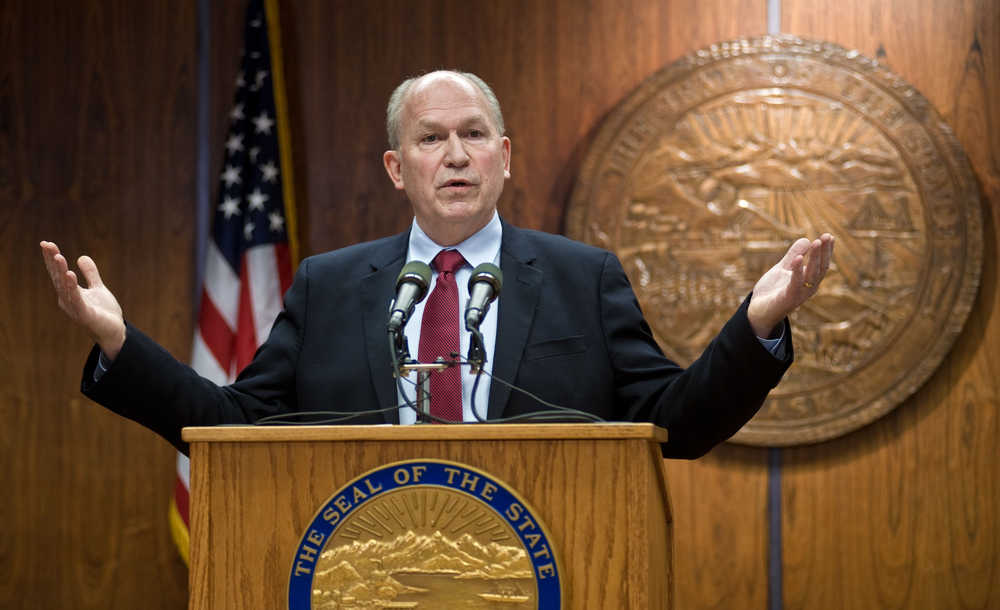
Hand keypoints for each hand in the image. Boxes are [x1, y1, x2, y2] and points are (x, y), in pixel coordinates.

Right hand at [40, 241, 125, 359]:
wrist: (115, 332)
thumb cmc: (104, 312)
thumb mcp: (98, 289)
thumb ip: (91, 274)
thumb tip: (82, 257)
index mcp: (69, 293)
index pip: (58, 273)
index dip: (52, 258)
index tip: (46, 243)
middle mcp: (67, 300)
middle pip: (58, 277)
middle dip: (53, 261)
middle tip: (48, 245)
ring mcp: (75, 308)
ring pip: (65, 287)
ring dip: (61, 271)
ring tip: (58, 256)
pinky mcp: (85, 315)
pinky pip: (77, 299)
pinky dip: (72, 287)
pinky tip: (70, 274)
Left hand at [747, 233, 833, 337]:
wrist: (758, 310)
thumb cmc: (772, 290)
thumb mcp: (783, 268)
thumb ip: (793, 255)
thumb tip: (806, 239)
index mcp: (809, 281)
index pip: (822, 264)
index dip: (827, 251)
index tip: (829, 236)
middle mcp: (808, 288)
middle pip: (821, 269)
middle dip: (824, 252)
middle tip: (826, 236)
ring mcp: (800, 295)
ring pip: (811, 275)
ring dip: (814, 258)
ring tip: (815, 242)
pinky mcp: (788, 299)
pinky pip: (795, 284)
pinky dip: (797, 271)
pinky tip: (798, 259)